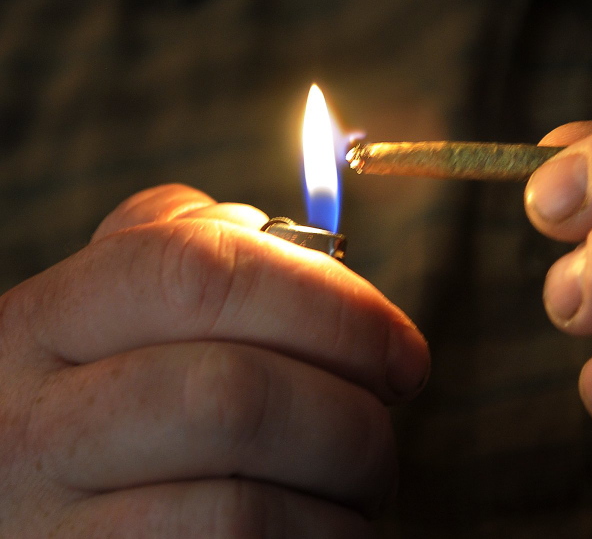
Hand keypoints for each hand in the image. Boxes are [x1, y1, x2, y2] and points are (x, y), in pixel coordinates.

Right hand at [0, 184, 428, 537]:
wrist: (40, 531)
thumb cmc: (111, 426)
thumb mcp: (109, 331)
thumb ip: (178, 265)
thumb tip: (281, 235)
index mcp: (40, 328)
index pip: (191, 268)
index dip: (328, 299)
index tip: (400, 348)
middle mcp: (26, 427)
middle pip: (233, 393)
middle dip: (350, 416)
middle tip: (380, 433)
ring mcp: (50, 528)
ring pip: (245, 504)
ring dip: (339, 498)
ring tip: (356, 492)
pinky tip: (320, 533)